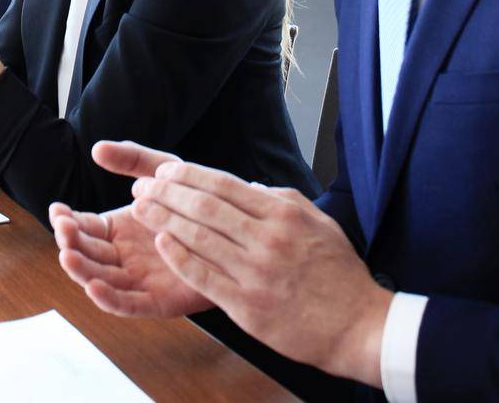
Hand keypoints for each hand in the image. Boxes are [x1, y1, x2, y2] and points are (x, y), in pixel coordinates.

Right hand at [50, 142, 212, 318]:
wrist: (237, 230)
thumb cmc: (198, 201)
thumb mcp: (163, 173)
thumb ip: (132, 160)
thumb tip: (97, 147)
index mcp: (117, 230)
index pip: (82, 227)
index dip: (67, 221)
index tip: (57, 210)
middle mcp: (122, 257)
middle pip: (86, 255)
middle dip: (70, 243)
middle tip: (64, 229)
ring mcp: (138, 280)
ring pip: (100, 280)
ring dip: (81, 270)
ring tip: (68, 255)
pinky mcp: (158, 300)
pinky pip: (128, 304)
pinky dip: (109, 299)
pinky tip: (94, 287)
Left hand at [123, 144, 391, 385]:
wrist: (357, 325)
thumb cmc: (338, 275)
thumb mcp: (319, 223)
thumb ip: (283, 200)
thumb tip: (251, 185)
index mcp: (284, 214)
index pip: (224, 185)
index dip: (188, 176)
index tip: (165, 172)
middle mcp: (268, 239)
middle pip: (205, 207)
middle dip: (167, 193)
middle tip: (142, 186)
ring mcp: (256, 273)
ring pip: (199, 237)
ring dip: (163, 219)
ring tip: (141, 209)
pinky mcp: (247, 305)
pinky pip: (203, 276)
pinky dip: (178, 258)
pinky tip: (160, 244)